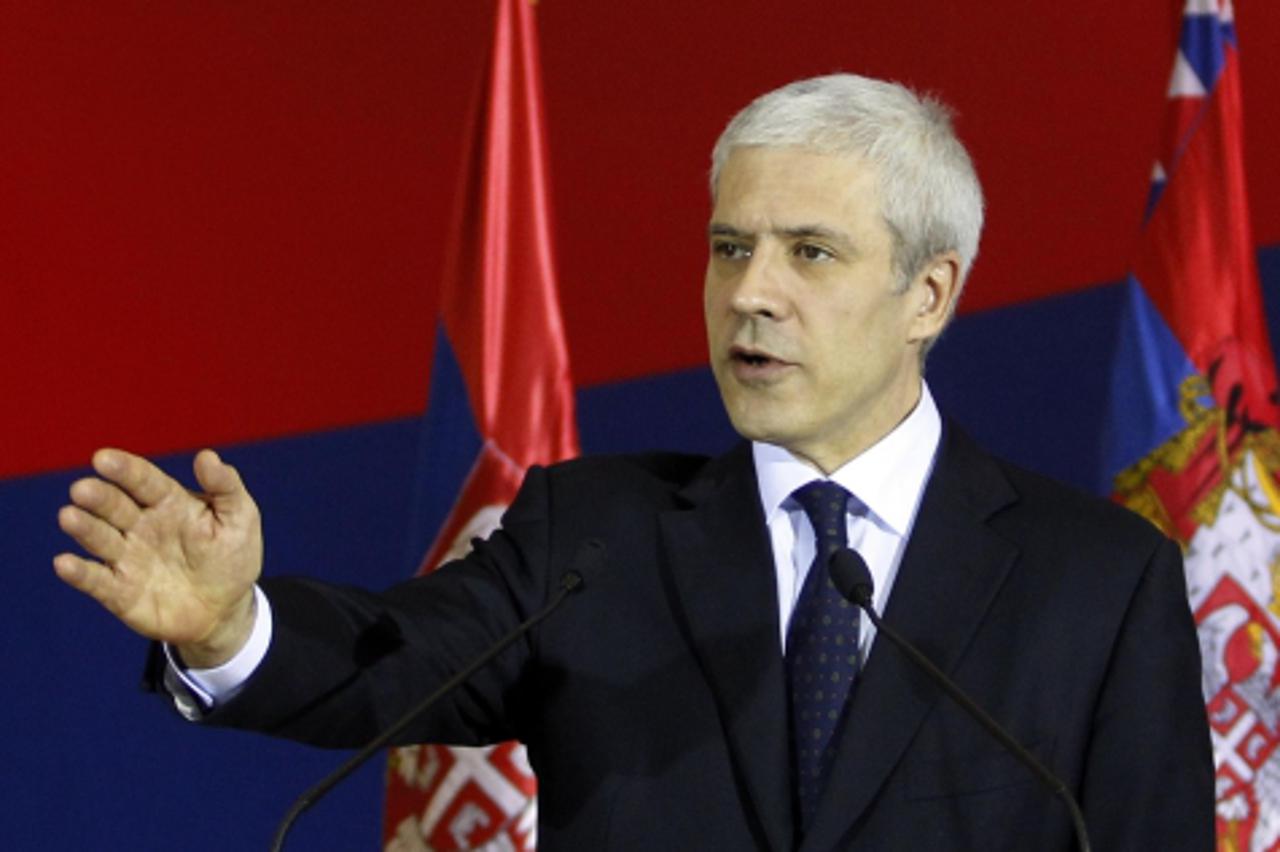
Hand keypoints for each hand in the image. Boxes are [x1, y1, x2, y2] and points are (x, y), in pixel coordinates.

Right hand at [54, 448, 263, 666]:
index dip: (124, 469)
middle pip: (115, 506)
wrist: (226, 610)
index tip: (103, 458)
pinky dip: (80, 573)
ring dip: (84, 528)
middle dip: (98, 496)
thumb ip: (226, 487)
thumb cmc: (232, 557)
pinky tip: (64, 563)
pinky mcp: (120, 592)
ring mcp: (128, 558)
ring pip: (101, 538)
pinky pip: (97, 581)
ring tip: (69, 516)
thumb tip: (207, 456)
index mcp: (168, 502)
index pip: (143, 481)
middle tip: (82, 489)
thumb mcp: (240, 518)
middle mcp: (141, 526)